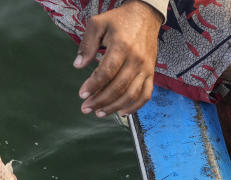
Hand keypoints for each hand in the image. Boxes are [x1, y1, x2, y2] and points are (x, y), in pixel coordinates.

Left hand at [74, 1, 162, 116]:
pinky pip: (146, 95)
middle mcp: (136, 59)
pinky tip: (122, 112)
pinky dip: (135, 107)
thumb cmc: (119, 21)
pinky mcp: (151, 73)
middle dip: (100, 101)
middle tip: (86, 107)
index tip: (82, 94)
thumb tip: (78, 65)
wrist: (144, 16)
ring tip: (99, 112)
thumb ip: (87, 45)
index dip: (93, 86)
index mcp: (121, 46)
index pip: (106, 72)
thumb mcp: (97, 24)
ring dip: (114, 107)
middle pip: (118, 87)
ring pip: (131, 94)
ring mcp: (145, 68)